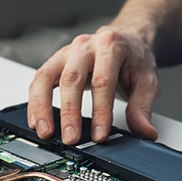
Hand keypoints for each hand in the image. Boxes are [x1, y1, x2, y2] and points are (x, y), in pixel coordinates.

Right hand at [27, 27, 159, 144]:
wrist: (123, 41)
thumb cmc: (132, 59)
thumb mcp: (147, 80)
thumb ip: (143, 107)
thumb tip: (145, 132)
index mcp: (110, 46)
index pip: (103, 81)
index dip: (100, 110)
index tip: (99, 135)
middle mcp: (84, 46)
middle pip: (71, 79)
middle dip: (69, 112)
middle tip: (71, 138)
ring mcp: (65, 53)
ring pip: (46, 77)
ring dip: (42, 107)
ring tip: (45, 132)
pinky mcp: (54, 63)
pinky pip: (38, 81)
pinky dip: (34, 103)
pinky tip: (36, 121)